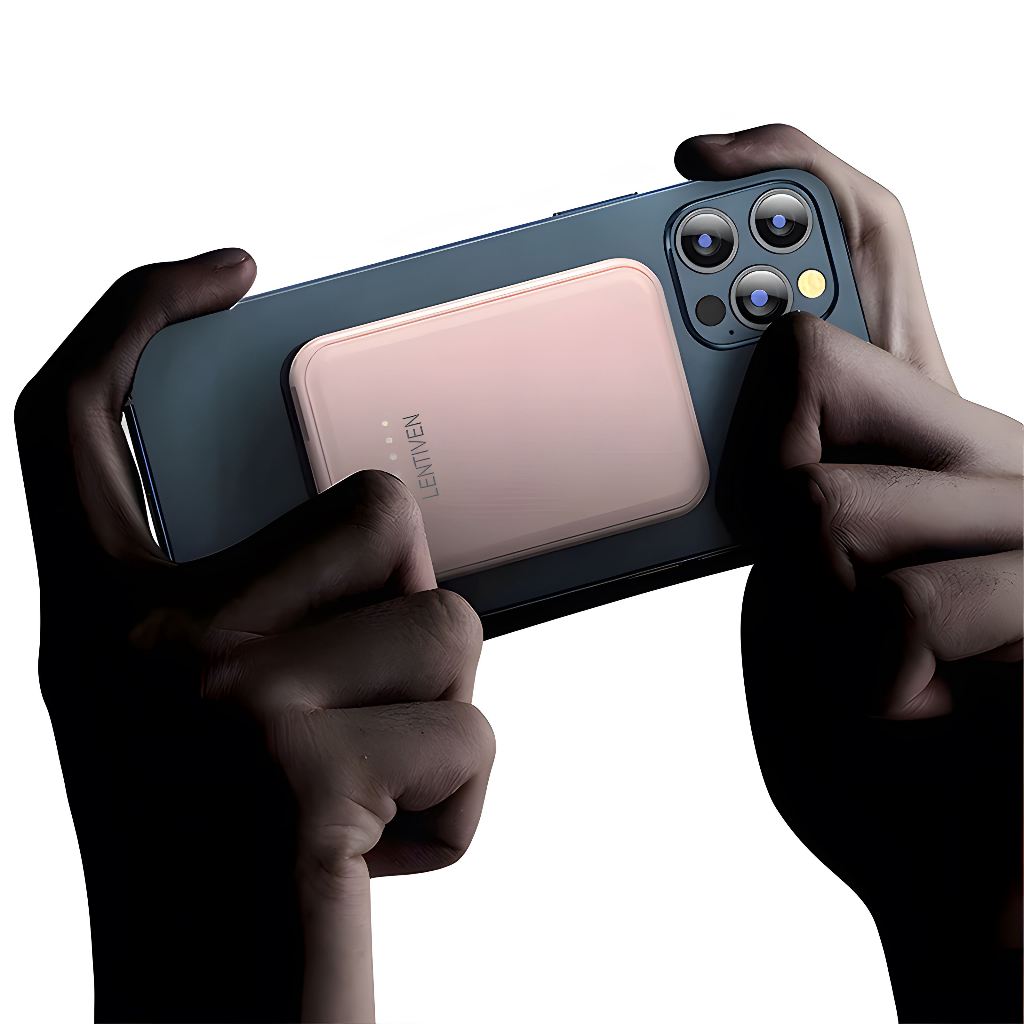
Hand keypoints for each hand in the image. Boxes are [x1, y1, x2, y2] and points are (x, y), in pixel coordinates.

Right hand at [15, 251, 493, 1023]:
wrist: (210, 1019)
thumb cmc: (228, 858)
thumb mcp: (213, 707)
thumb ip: (272, 599)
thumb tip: (394, 521)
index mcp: (96, 612)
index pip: (74, 415)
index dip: (139, 313)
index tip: (231, 271)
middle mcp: (129, 640)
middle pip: (371, 508)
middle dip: (409, 599)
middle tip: (355, 703)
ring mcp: (213, 701)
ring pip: (447, 618)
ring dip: (437, 710)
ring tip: (360, 791)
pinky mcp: (300, 773)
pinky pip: (472, 729)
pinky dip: (457, 799)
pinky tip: (374, 851)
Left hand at [676, 126, 1022, 1021]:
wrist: (941, 858)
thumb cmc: (856, 728)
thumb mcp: (791, 585)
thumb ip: (783, 480)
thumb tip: (771, 365)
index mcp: (912, 427)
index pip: (867, 247)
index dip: (791, 174)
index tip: (696, 157)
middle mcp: (984, 442)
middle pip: (822, 363)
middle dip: (773, 480)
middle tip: (803, 561)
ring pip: (829, 502)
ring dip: (814, 615)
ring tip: (869, 677)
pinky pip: (900, 601)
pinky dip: (867, 680)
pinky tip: (911, 713)